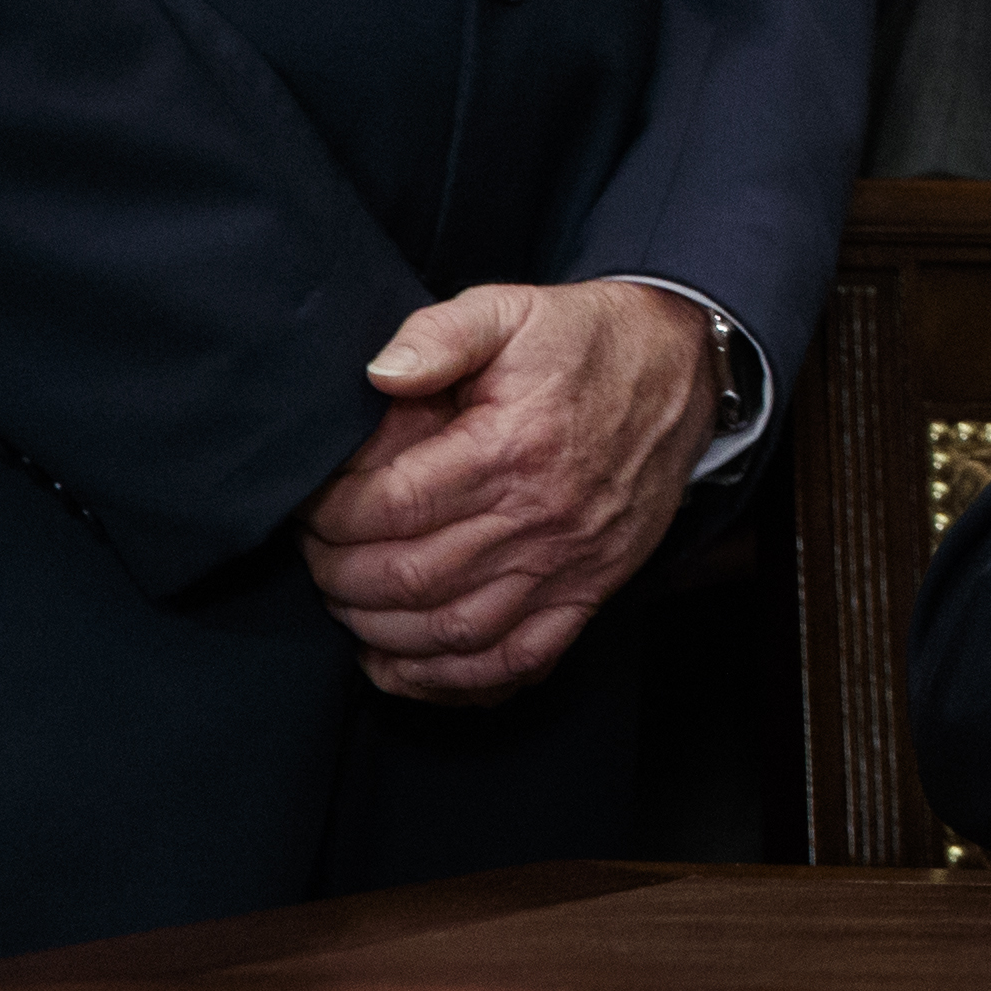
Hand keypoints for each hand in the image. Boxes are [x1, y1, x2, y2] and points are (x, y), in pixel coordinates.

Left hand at [306, 282, 716, 703]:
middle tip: (314, 552)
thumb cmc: (586, 343)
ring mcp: (570, 564)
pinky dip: (450, 680)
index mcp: (514, 447)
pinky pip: (516, 661)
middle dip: (337, 574)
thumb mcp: (510, 310)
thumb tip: (376, 374)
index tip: (309, 504)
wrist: (682, 372)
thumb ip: (438, 334)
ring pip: (452, 631)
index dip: (329, 514)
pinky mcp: (589, 592)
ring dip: (378, 630)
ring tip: (346, 599)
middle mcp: (543, 517)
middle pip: (410, 578)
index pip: (392, 506)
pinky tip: (400, 664)